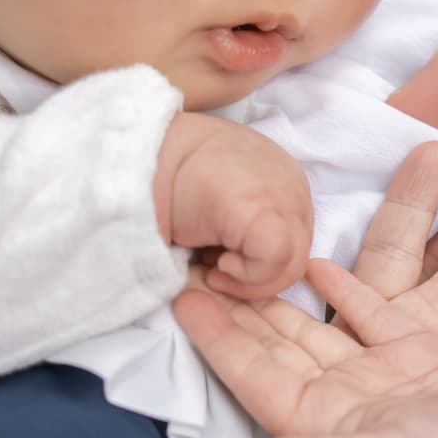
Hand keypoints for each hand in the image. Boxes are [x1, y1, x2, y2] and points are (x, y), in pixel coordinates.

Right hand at [154, 112, 312, 299]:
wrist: (139, 158)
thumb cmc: (171, 179)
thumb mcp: (225, 198)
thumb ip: (251, 225)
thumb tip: (253, 261)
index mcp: (284, 182)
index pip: (295, 239)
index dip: (261, 260)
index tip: (222, 255)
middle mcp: (293, 188)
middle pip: (298, 254)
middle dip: (258, 275)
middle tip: (216, 267)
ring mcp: (286, 198)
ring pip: (291, 263)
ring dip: (250, 279)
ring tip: (213, 265)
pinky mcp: (266, 214)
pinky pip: (276, 260)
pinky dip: (248, 275)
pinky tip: (218, 263)